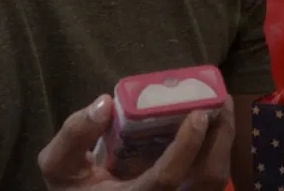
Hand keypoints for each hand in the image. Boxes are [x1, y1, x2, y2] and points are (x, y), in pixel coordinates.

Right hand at [38, 95, 235, 190]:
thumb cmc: (75, 188)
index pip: (165, 180)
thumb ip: (74, 134)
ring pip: (216, 181)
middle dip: (220, 139)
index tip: (197, 114)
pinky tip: (215, 125)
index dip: (185, 147)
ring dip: (224, 142)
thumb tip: (105, 102)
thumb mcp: (59, 165)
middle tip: (220, 101)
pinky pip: (212, 180)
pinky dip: (218, 151)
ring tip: (222, 107)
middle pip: (207, 181)